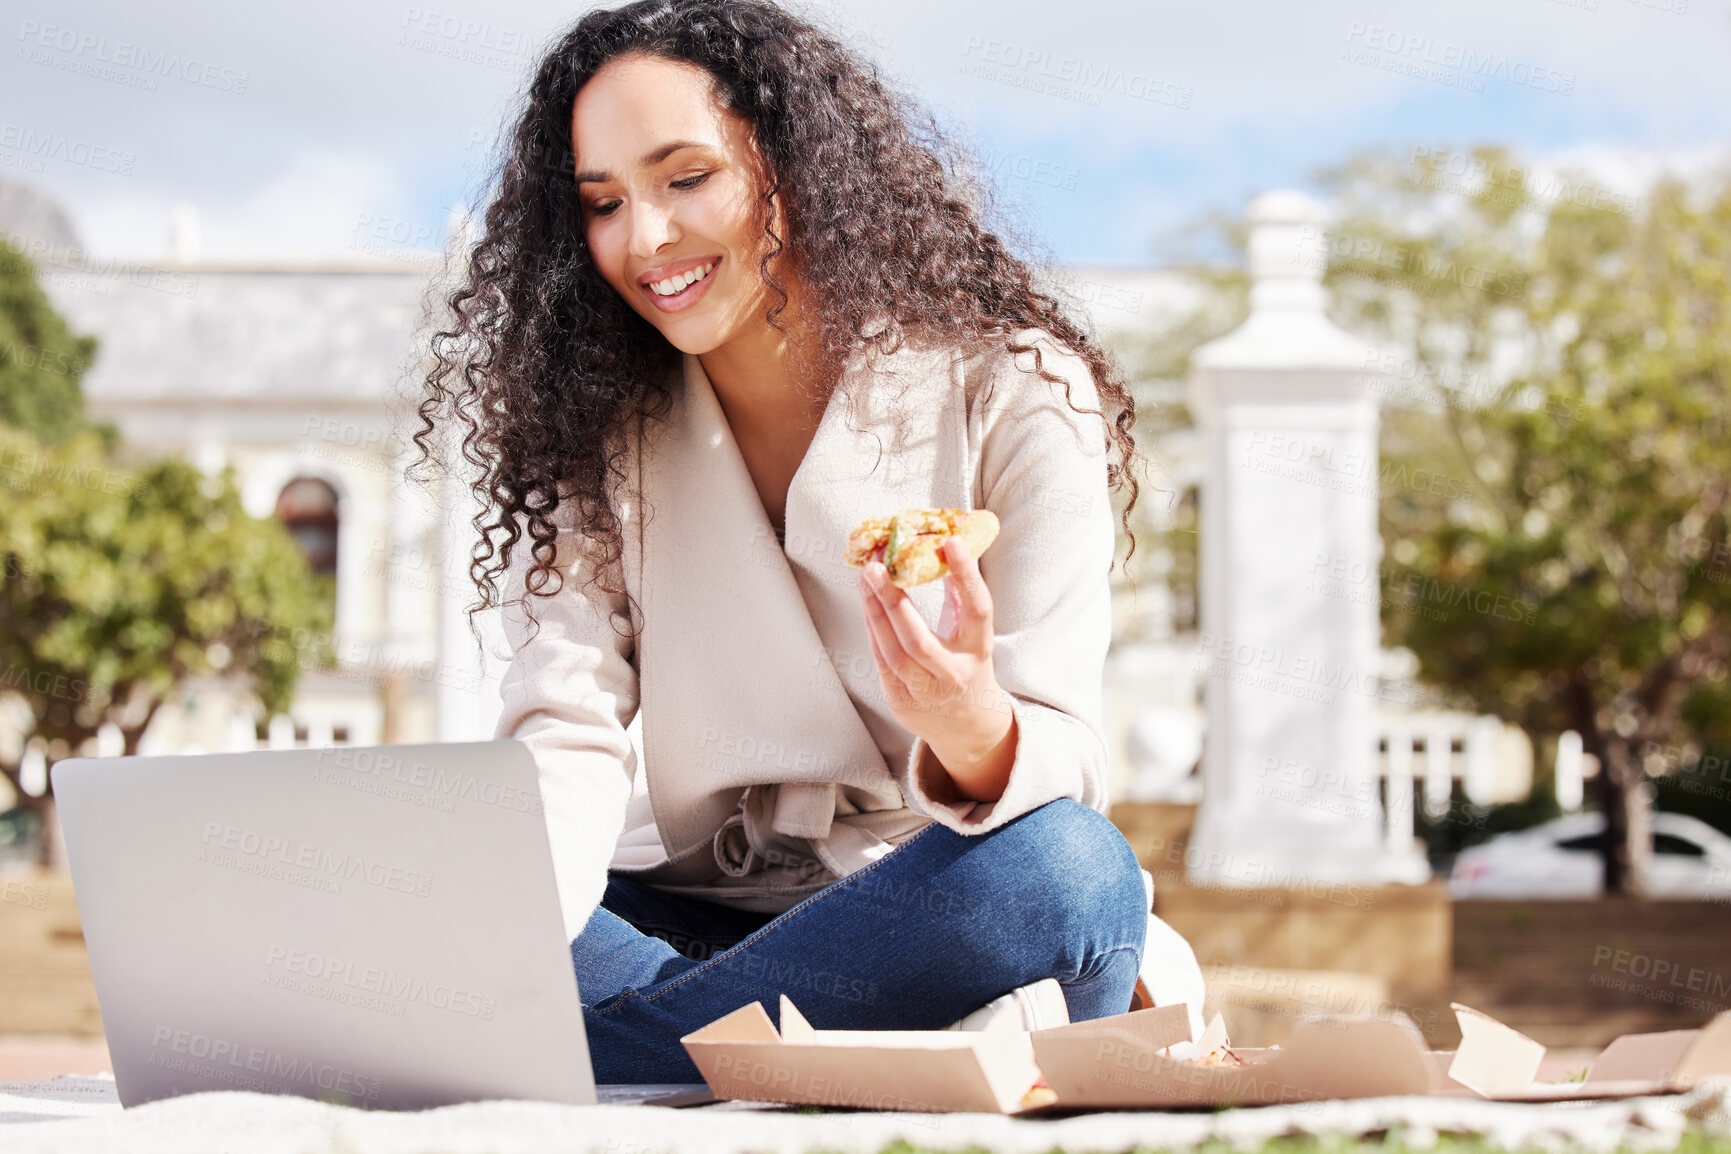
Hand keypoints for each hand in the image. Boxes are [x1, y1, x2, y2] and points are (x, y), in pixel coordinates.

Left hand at [856, 536, 1016, 799]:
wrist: (967, 727)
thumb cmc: (967, 665)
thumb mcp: (973, 633)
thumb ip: (960, 596)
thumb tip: (943, 549)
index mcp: (979, 651)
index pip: (978, 610)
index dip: (966, 575)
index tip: (951, 541)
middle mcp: (954, 675)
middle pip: (919, 641)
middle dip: (895, 602)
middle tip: (877, 565)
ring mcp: (926, 693)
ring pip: (893, 654)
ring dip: (875, 613)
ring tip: (866, 578)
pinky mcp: (902, 701)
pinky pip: (882, 661)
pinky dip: (872, 630)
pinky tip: (866, 603)